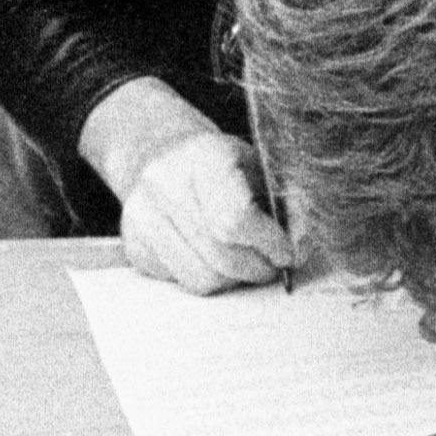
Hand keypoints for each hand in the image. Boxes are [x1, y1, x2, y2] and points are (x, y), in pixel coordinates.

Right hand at [81, 78, 296, 295]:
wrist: (159, 152)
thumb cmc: (221, 162)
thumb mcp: (261, 166)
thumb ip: (287, 202)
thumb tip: (302, 246)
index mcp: (202, 156)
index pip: (235, 219)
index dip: (268, 243)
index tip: (287, 252)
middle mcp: (163, 184)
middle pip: (221, 256)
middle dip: (258, 268)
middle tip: (273, 264)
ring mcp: (142, 217)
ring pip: (201, 279)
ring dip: (233, 279)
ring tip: (245, 260)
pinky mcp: (133, 245)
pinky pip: (181, 283)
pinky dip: (206, 276)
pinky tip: (212, 254)